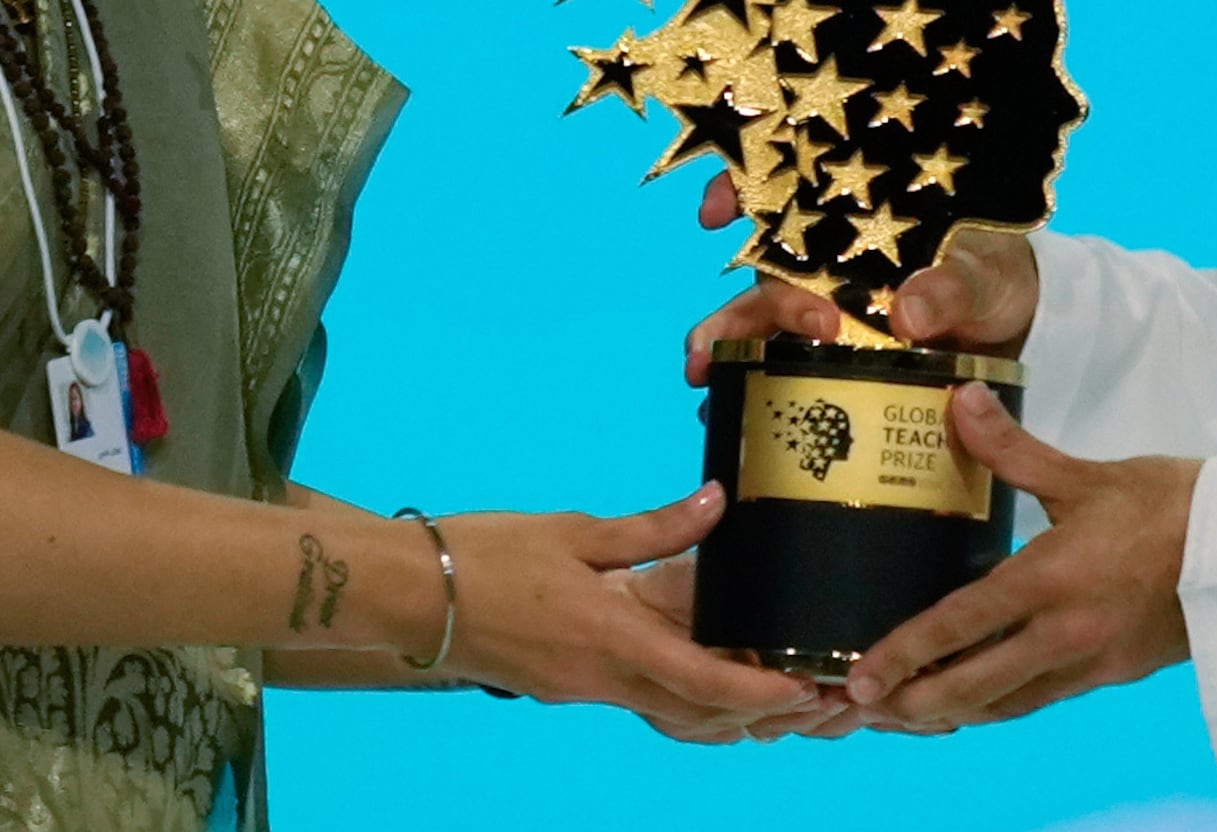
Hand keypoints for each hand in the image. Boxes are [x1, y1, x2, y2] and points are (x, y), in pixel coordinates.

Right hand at [430, 485, 819, 735]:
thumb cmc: (487, 556)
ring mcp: (581, 689)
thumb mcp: (576, 531)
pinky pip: (635, 700)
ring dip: (716, 710)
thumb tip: (717, 501)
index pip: (702, 682)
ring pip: (665, 713)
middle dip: (753, 713)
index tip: (804, 689)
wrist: (412, 596)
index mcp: (611, 637)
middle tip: (803, 693)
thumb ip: (653, 527)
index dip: (759, 693)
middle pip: (694, 714)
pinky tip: (691, 667)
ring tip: (761, 686)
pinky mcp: (562, 686)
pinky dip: (675, 695)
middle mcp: (602, 678)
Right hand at [685, 173, 1039, 383]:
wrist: (1014, 325)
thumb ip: (949, 289)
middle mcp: (830, 265)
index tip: (715, 213)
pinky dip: (750, 387)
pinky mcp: (835, 358)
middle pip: (763, 276)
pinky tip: (723, 412)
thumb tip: (907, 312)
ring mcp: (827, 312)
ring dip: (725, 346)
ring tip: (701, 375)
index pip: (789, 193)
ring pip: (760, 322)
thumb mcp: (982, 277)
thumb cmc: (994, 277)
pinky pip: (783, 368)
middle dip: (729, 306)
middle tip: (711, 346)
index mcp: (859, 225)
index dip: (743, 189)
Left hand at [840, 386, 1194, 732]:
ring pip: (1007, 704)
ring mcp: (1090, 661)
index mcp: (1052, 579)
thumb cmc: (1171, 504)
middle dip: (915, 702)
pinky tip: (978, 702)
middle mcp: (1065, 633)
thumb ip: (1012, 448)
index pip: (961, 624)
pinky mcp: (1111, 672)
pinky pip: (1040, 699)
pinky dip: (1000, 705)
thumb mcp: (1087, 475)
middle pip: (975, 686)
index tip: (862, 675)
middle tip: (866, 710)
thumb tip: (959, 401)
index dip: (906, 652)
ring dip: (953, 712)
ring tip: (907, 714)